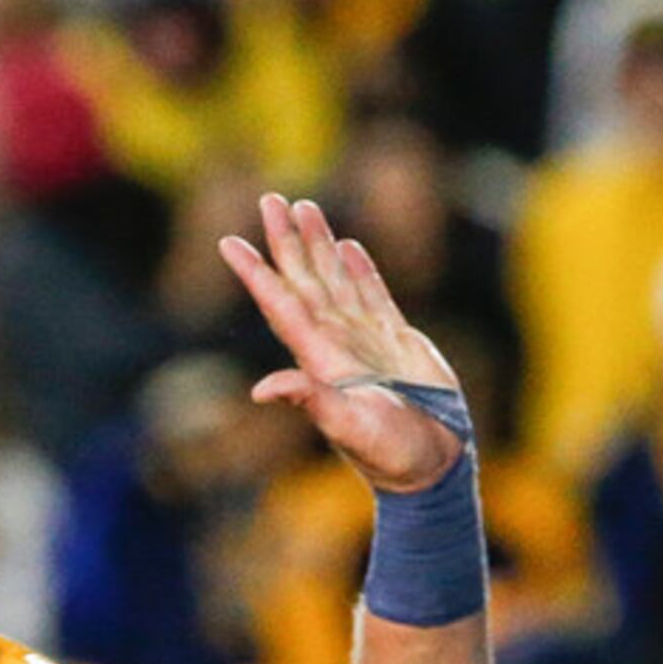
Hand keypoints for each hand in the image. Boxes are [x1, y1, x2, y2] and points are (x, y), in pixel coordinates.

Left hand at [219, 195, 465, 493]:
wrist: (434, 463)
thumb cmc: (392, 453)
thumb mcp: (349, 428)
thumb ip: (312, 402)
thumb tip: (263, 390)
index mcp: (320, 358)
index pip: (280, 305)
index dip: (255, 273)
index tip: (228, 243)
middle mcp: (337, 343)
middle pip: (304, 280)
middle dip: (285, 240)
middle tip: (269, 200)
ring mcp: (366, 340)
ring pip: (335, 279)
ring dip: (318, 244)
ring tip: (305, 207)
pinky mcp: (397, 341)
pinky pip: (373, 294)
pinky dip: (360, 268)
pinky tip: (348, 246)